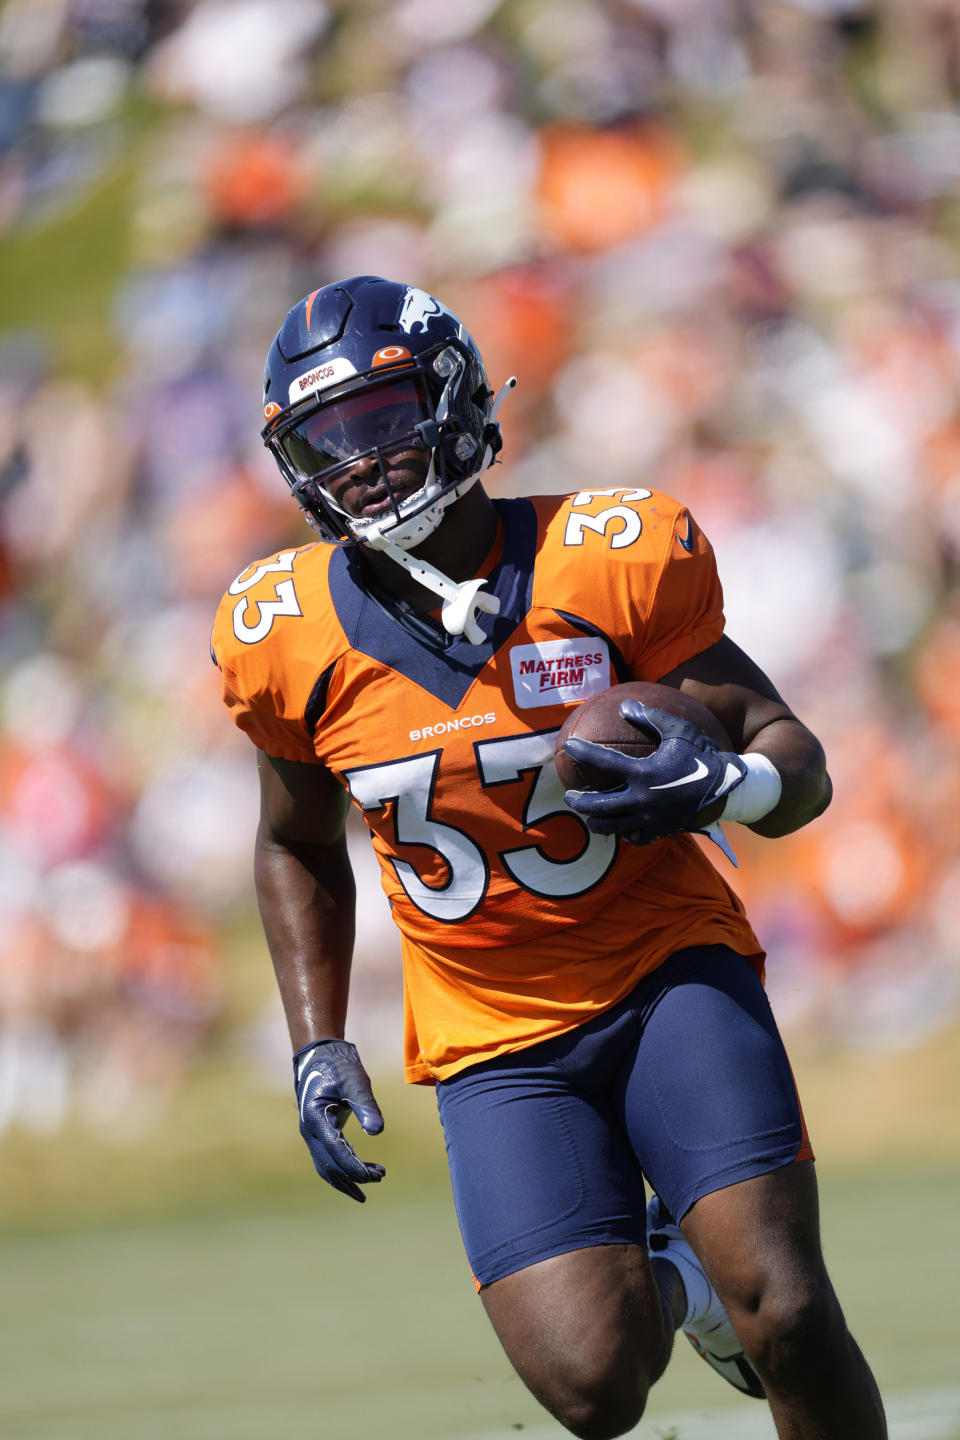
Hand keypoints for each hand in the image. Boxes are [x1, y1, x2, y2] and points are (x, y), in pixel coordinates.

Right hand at [293, 1039, 384, 1201]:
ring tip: (375, 1178)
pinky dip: (344, 1167)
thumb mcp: (355, 1081)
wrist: (319, 1054)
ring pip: (326, 1166)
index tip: (374, 1176)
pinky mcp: (318, 1132)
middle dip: (354, 1176)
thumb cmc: (337, 1065)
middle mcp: (309, 1130)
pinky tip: (361, 1168)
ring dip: (348, 1176)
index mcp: (315, 1118)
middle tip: (381, 1177)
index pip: (336, 1152)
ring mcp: (311, 1133)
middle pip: (329, 1166)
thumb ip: (365, 1105)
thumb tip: (377, 1131)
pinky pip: (328, 1157)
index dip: (355, 1167)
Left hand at [562, 700, 746, 844]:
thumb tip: (625, 706)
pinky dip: (622, 833)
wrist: (728, 790)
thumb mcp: (679, 732)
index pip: (603, 762)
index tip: (569, 745)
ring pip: (611, 826)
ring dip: (595, 821)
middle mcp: (642, 800)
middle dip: (579, 801)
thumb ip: (651, 718)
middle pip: (598, 805)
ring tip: (589, 816)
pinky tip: (618, 827)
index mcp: (644, 774)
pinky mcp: (659, 832)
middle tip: (570, 796)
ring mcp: (649, 820)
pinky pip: (633, 838)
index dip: (582, 752)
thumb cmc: (702, 757)